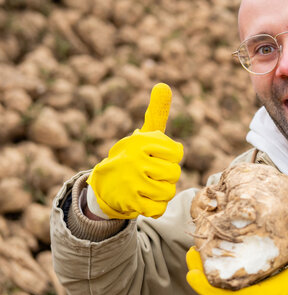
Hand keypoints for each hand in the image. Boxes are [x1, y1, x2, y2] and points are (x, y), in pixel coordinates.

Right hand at [87, 83, 182, 218]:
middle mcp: (135, 158)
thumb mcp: (144, 135)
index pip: (177, 153)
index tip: (158, 158)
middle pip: (174, 174)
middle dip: (167, 177)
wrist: (104, 185)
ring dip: (162, 192)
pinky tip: (145, 200)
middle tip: (151, 174)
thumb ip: (156, 113)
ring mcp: (131, 181)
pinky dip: (155, 207)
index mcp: (141, 140)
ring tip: (149, 186)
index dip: (172, 158)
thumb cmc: (133, 157)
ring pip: (168, 192)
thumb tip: (163, 85)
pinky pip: (158, 208)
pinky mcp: (129, 201)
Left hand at [186, 206, 287, 294]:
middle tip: (191, 251)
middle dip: (201, 273)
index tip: (191, 273)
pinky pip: (232, 286)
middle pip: (217, 292)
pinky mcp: (256, 294)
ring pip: (223, 289)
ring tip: (200, 250)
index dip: (205, 287)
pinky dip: (222, 273)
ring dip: (209, 272)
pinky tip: (222, 254)